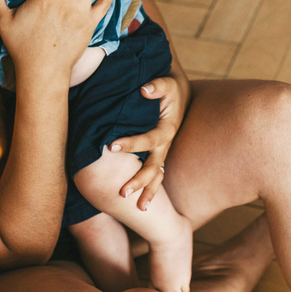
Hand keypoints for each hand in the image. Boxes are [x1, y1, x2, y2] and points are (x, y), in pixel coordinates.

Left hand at [109, 72, 191, 209]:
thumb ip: (156, 86)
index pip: (148, 140)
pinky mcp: (158, 154)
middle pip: (154, 167)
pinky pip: (155, 173)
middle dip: (139, 181)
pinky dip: (149, 186)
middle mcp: (166, 144)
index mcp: (167, 129)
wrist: (179, 93)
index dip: (130, 143)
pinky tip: (139, 201)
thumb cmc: (169, 87)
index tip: (111, 146)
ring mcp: (163, 151)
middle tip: (122, 193)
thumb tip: (144, 90)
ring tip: (139, 209)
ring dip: (149, 192)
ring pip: (157, 175)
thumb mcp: (166, 82)